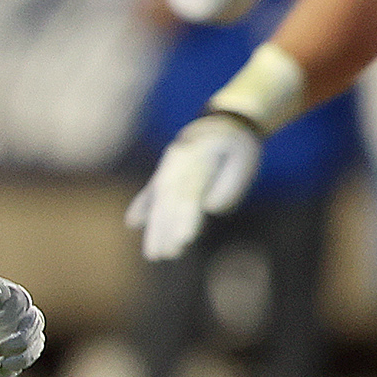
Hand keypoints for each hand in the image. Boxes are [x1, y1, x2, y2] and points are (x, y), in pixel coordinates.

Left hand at [0, 264, 45, 376]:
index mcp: (0, 291)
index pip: (22, 302)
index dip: (11, 314)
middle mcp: (7, 311)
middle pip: (34, 324)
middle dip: (22, 339)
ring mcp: (4, 332)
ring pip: (33, 345)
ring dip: (22, 358)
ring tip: (0, 365)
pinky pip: (16, 363)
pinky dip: (9, 372)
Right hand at [124, 113, 260, 261]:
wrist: (225, 120)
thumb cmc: (237, 141)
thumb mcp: (244, 156)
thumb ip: (231, 181)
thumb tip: (212, 207)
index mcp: (197, 159)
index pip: (190, 194)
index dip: (186, 218)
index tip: (184, 240)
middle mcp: (178, 164)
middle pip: (170, 202)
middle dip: (165, 230)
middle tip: (163, 255)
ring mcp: (171, 168)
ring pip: (160, 201)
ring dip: (155, 227)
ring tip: (152, 254)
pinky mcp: (169, 172)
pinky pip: (153, 192)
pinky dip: (142, 206)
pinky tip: (132, 223)